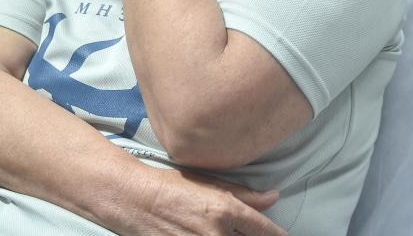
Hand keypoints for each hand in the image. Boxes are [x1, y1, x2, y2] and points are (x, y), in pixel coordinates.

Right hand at [116, 167, 286, 235]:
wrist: (135, 200)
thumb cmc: (171, 187)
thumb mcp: (209, 183)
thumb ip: (244, 194)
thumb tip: (273, 197)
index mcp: (226, 210)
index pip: (266, 232)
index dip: (277, 235)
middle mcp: (217, 234)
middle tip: (240, 231)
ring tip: (219, 231)